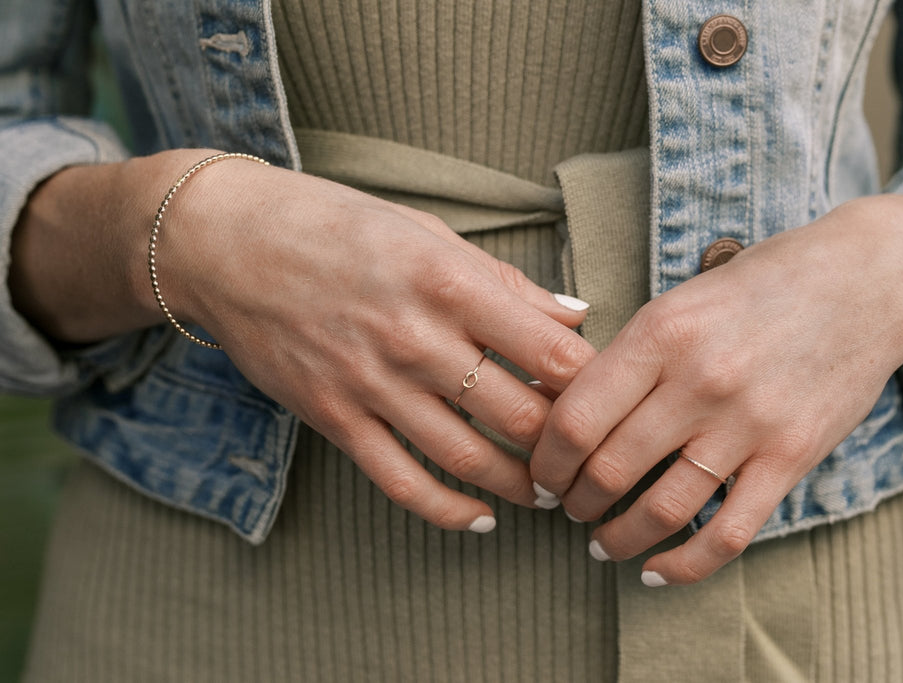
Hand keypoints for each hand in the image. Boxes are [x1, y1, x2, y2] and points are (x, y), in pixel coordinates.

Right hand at [14, 151, 597, 530]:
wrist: (226, 244)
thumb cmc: (334, 225)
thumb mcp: (427, 232)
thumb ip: (505, 282)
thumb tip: (574, 316)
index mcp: (449, 282)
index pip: (549, 352)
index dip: (590, 383)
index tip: (603, 395)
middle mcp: (415, 338)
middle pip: (519, 416)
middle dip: (563, 445)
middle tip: (583, 454)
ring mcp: (372, 384)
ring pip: (468, 458)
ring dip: (519, 487)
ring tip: (547, 493)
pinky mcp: (334, 418)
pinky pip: (401, 481)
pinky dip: (448, 510)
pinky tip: (479, 518)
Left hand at [530, 196, 902, 583]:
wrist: (867, 279)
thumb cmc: (760, 286)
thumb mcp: (681, 300)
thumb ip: (627, 354)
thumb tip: (558, 407)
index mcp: (660, 333)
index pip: (574, 419)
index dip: (544, 461)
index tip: (541, 475)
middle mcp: (699, 380)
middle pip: (608, 468)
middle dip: (574, 502)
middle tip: (567, 508)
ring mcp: (749, 422)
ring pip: (661, 509)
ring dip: (617, 538)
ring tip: (602, 543)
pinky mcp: (792, 456)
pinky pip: (728, 533)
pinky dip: (684, 565)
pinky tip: (656, 572)